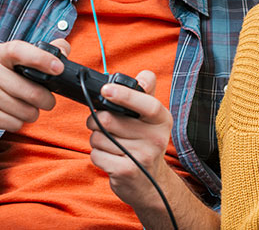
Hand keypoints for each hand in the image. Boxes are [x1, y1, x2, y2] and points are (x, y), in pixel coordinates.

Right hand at [0, 39, 67, 141]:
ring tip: (23, 108)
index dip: (41, 58)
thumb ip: (41, 53)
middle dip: (47, 101)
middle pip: (31, 91)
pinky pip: (14, 123)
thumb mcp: (15, 65)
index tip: (59, 68)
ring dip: (31, 113)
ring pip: (25, 110)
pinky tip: (9, 116)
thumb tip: (63, 49)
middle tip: (46, 101)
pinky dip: (18, 123)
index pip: (19, 50)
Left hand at [86, 70, 173, 207]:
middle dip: (96, 120)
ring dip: (96, 140)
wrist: (151, 184)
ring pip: (98, 137)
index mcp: (162, 120)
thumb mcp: (151, 119)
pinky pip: (97, 155)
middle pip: (109, 120)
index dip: (126, 95)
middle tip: (102, 124)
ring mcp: (142, 156)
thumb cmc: (145, 144)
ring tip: (110, 144)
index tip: (107, 90)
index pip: (148, 104)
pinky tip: (110, 158)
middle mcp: (156, 138)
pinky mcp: (127, 172)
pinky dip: (97, 155)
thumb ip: (145, 94)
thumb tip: (144, 75)